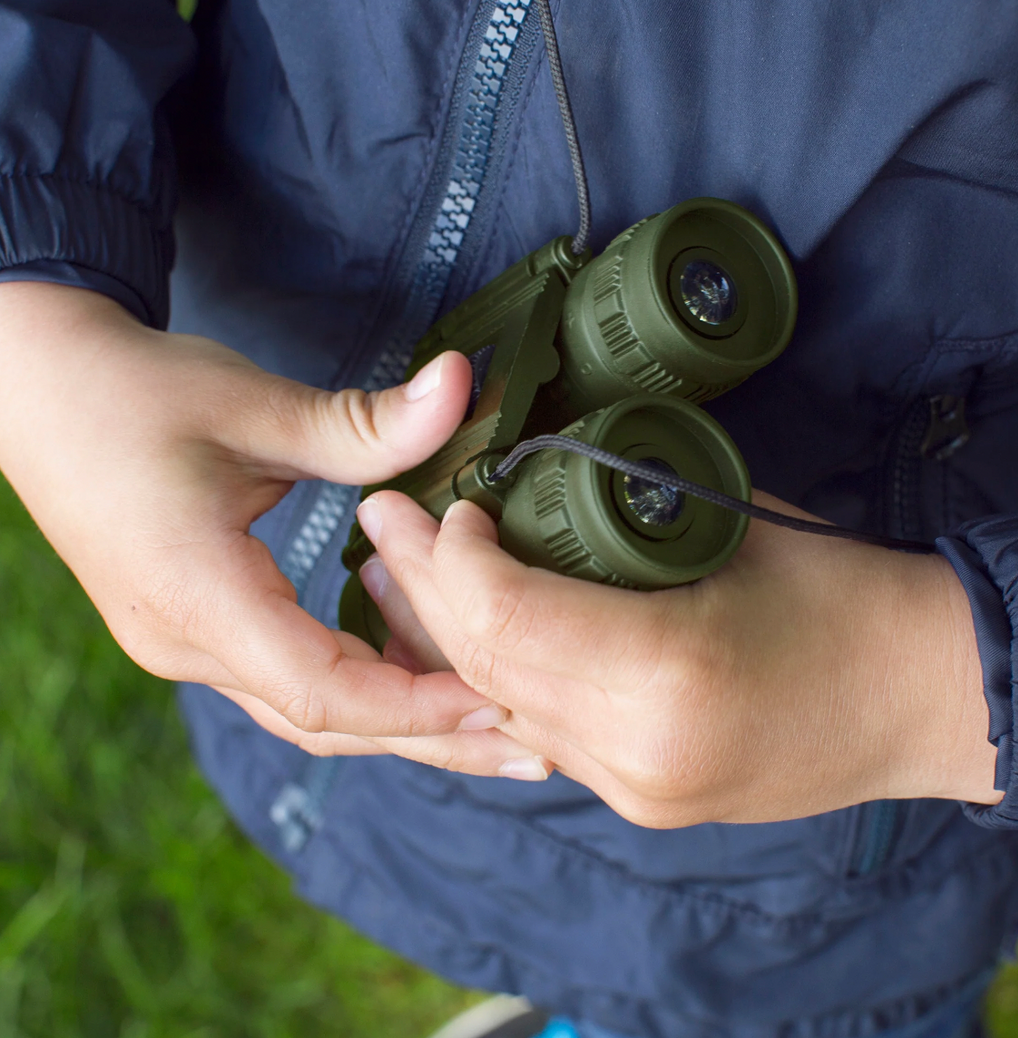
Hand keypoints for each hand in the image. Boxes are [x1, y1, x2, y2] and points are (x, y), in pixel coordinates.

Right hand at [0, 282, 541, 765]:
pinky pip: (292, 679)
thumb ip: (362, 421)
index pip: (324, 689)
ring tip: (495, 727)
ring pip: (311, 711)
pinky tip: (422, 673)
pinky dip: (363, 685)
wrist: (35, 388)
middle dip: (433, 740)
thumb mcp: (249, 405)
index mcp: (196, 599)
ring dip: (403, 721)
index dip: (418, 707)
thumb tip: (461, 385)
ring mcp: (186, 646)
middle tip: (531, 753)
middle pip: (328, 723)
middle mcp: (187, 645)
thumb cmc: (128, 392)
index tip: (501, 704)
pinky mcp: (197, 630)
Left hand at [357, 488, 1002, 824]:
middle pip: (483, 665)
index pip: (504, 615)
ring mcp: (632, 788)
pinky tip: (459, 642)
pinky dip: (491, 680)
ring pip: (497, 707)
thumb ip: (618, 515)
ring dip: (438, 641)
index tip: (448, 503)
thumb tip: (525, 485)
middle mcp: (633, 751)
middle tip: (379, 524)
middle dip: (421, 590)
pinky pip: (534, 731)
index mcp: (664, 675)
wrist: (922, 698)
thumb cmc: (846, 594)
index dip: (455, 555)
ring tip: (390, 584)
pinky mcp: (637, 798)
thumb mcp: (728, 528)